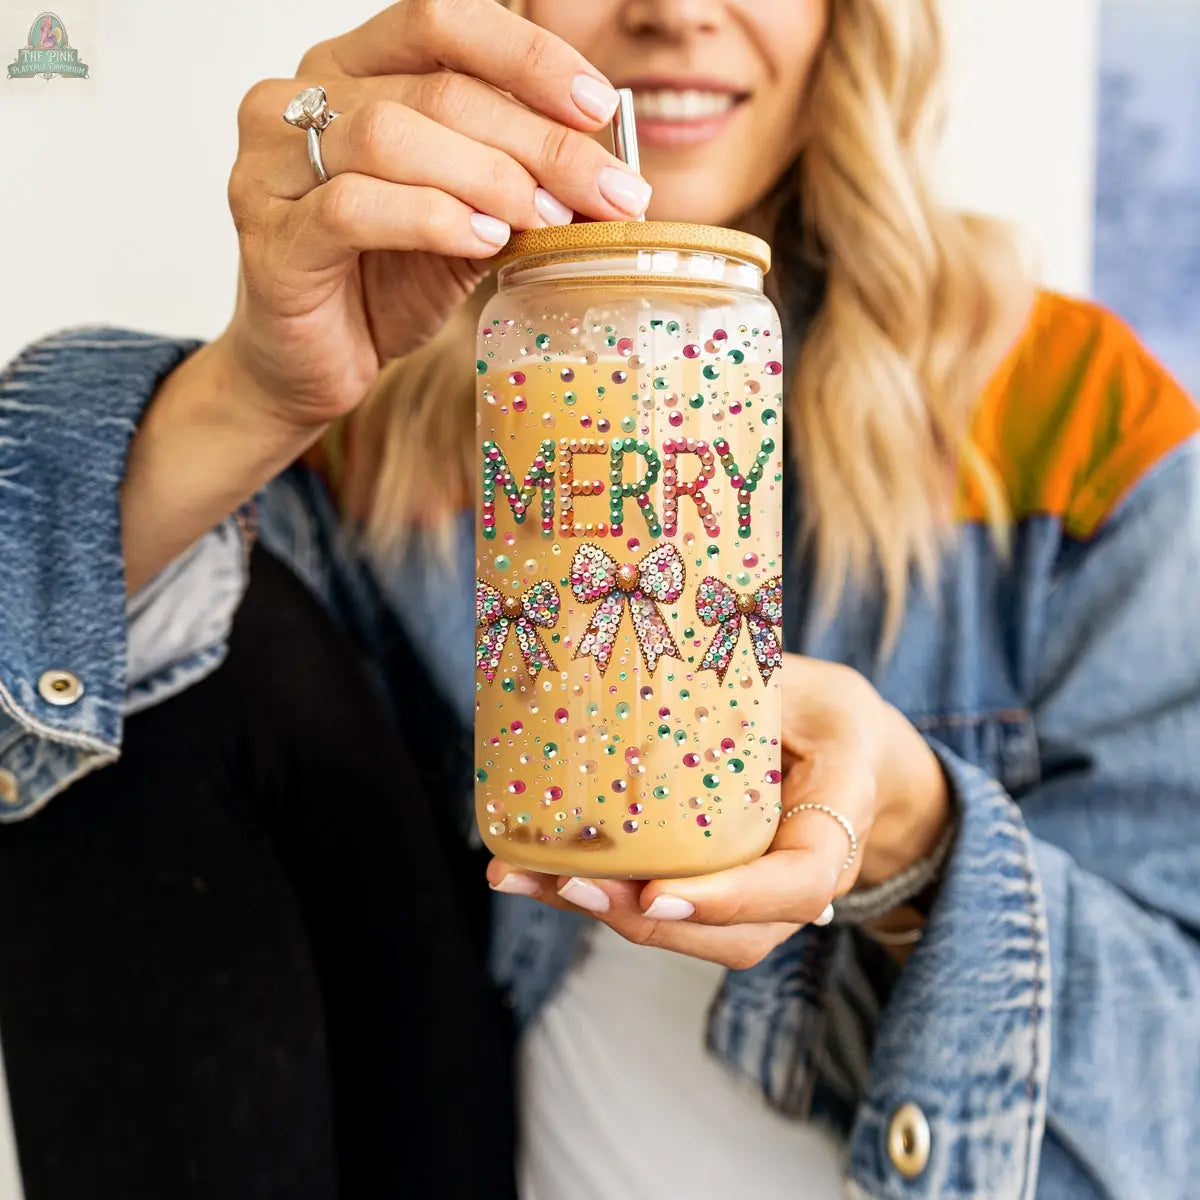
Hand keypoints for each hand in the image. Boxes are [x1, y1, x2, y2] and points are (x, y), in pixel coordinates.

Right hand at [221, 0, 651, 429]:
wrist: (311, 365)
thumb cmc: (382, 283)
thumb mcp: (466, 220)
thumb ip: (514, 184)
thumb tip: (608, 174)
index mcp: (350, 70)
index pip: (440, 21)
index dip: (526, 56)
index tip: (597, 106)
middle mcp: (298, 98)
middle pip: (436, 89)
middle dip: (538, 140)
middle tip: (608, 190)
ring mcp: (272, 166)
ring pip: (392, 136)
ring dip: (490, 177)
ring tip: (548, 219)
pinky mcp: (270, 238)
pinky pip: (354, 208)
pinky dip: (432, 220)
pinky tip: (484, 242)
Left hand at [487, 655, 951, 969]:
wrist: (850, 760)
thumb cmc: (829, 715)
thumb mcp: (812, 685)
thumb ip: (758, 675)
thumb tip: (663, 624)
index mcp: (838, 822)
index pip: (800, 883)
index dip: (731, 899)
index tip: (659, 893)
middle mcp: (801, 878)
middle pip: (734, 933)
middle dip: (643, 919)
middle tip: (568, 884)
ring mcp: (758, 896)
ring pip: (691, 934)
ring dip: (604, 913)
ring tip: (524, 879)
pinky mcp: (715, 889)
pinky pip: (663, 909)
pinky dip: (599, 895)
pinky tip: (532, 871)